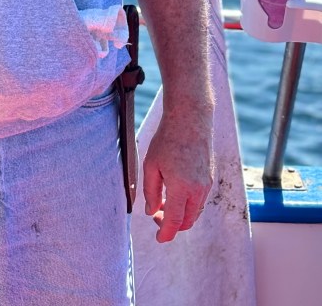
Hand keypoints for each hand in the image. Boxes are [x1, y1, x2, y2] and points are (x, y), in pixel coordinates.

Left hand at [142, 106, 213, 242]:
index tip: (159, 239)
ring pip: (194, 212)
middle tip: (156, 216)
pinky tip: (174, 194)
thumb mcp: (151, 164)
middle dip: (172, 225)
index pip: (174, 221)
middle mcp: (197, 190)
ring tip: (162, 204)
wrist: (190, 119)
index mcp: (181, 187)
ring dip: (180, 215)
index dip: (166, 233)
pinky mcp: (209, 178)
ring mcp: (206, 185)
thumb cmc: (167, 140)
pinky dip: (188, 205)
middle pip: (187, 221)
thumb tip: (151, 211)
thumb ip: (150, 191)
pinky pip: (199, 201)